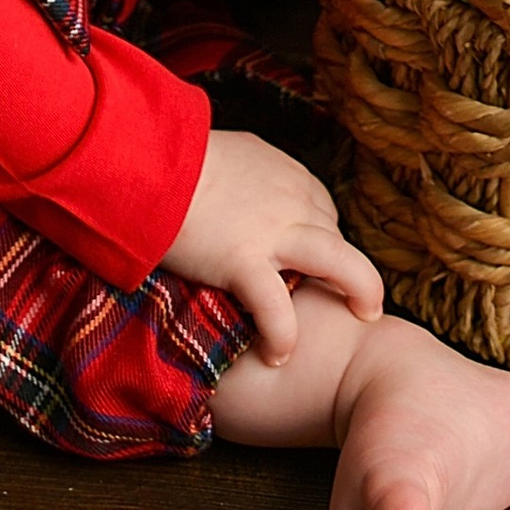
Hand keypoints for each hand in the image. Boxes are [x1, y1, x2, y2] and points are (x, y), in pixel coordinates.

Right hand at [161, 127, 384, 367]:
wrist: (146, 160)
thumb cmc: (172, 158)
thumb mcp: (225, 154)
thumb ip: (245, 176)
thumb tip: (241, 187)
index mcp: (285, 175)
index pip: (321, 211)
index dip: (318, 239)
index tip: (304, 261)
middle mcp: (291, 199)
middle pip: (336, 238)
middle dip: (345, 269)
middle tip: (349, 298)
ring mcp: (273, 230)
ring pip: (340, 263)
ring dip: (360, 290)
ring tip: (363, 316)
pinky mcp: (243, 261)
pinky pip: (276, 309)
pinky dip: (283, 335)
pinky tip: (277, 355)